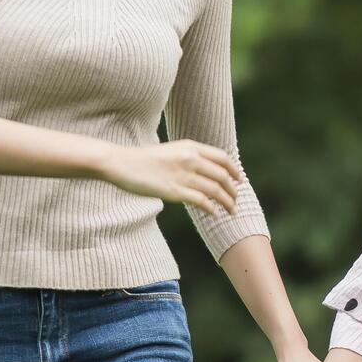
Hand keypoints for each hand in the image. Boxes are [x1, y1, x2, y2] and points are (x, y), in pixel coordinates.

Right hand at [103, 139, 244, 216]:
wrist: (122, 163)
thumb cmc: (144, 159)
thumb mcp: (171, 151)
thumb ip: (188, 156)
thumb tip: (204, 168)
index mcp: (190, 146)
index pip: (222, 158)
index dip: (234, 170)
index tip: (239, 180)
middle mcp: (190, 159)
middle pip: (222, 176)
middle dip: (233, 190)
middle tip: (236, 199)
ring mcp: (183, 175)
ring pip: (215, 190)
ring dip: (227, 202)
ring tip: (230, 210)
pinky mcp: (175, 191)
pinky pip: (202, 201)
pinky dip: (212, 209)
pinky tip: (215, 215)